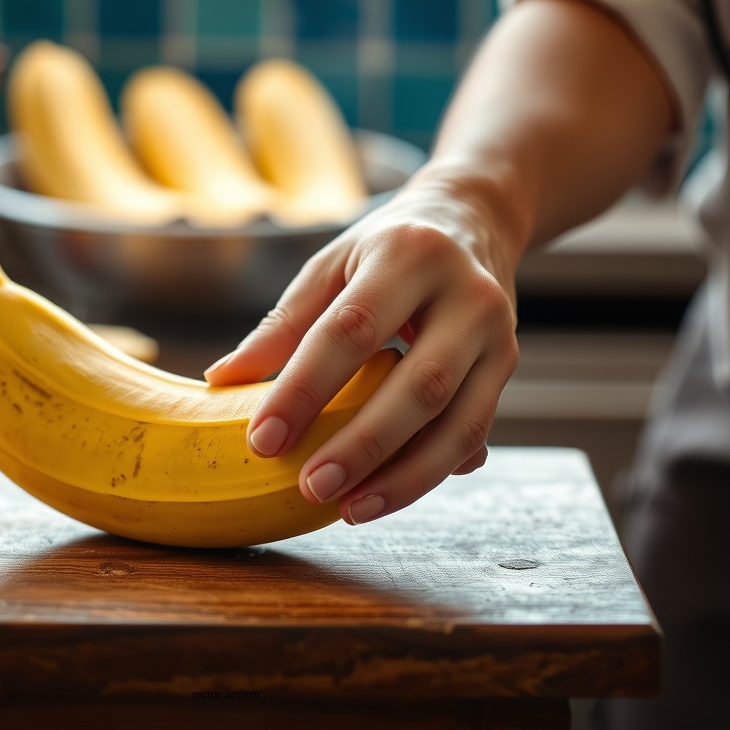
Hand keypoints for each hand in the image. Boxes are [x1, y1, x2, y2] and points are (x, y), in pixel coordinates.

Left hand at [204, 171, 520, 524]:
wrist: (472, 219)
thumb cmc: (385, 247)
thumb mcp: (332, 265)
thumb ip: (283, 324)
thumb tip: (222, 381)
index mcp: (407, 254)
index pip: (352, 330)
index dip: (304, 388)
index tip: (263, 440)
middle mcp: (465, 294)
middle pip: (419, 384)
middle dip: (363, 445)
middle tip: (310, 487)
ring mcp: (497, 334)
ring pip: (459, 421)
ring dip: (405, 476)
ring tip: (349, 509)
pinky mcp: (507, 365)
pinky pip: (475, 431)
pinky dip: (432, 470)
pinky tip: (388, 494)